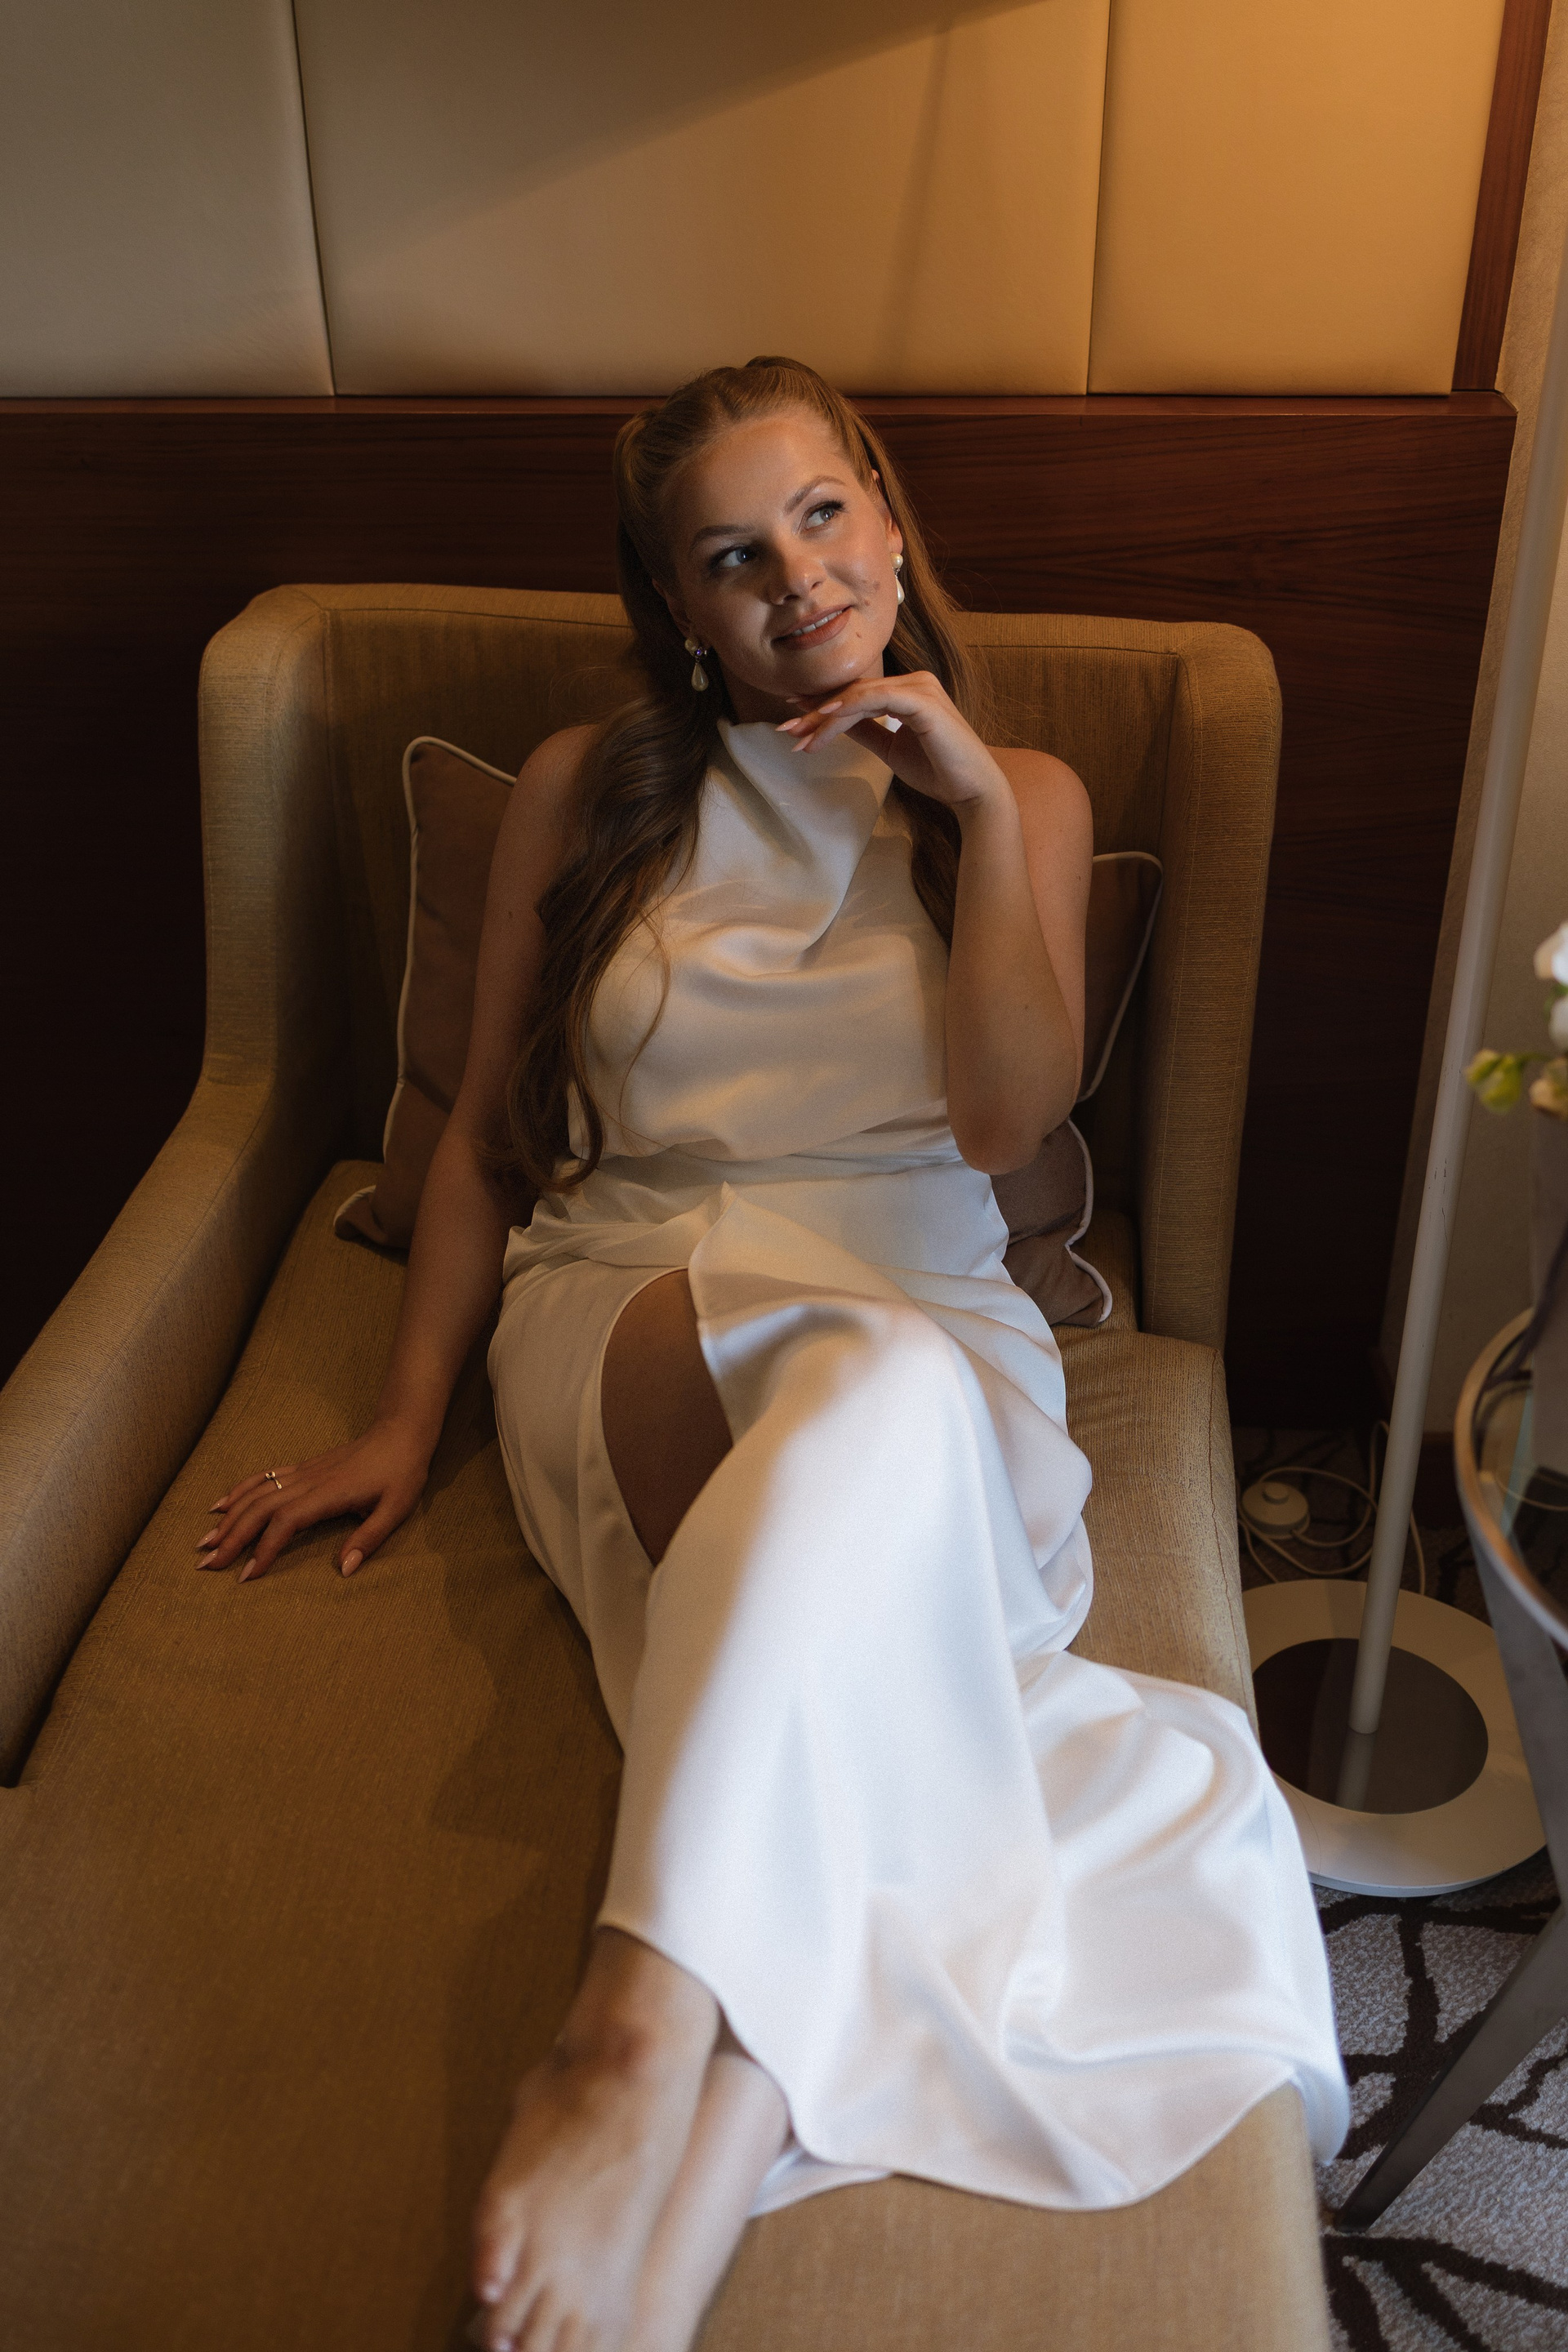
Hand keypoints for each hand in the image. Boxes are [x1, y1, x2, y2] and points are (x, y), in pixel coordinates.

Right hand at [196, 1420, 434, 1581]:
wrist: (400, 1432)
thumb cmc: (401, 1473)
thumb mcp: (395, 1509)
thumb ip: (368, 1539)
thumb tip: (345, 1570)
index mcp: (329, 1494)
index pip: (285, 1523)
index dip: (264, 1549)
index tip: (247, 1575)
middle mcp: (308, 1481)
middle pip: (260, 1509)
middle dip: (231, 1538)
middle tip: (207, 1565)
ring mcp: (302, 1472)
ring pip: (256, 1494)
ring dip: (228, 1518)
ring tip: (204, 1542)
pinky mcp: (302, 1467)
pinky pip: (263, 1477)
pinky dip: (239, 1491)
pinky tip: (219, 1505)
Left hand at [774, 671, 1007, 811]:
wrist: (972, 791)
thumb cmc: (938, 771)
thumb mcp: (891, 749)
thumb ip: (866, 731)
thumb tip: (833, 724)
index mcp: (909, 690)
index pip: (857, 693)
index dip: (823, 706)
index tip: (794, 718)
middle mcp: (915, 682)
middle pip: (854, 691)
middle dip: (817, 712)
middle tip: (786, 728)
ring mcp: (920, 688)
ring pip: (860, 695)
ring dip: (826, 716)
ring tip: (800, 734)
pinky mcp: (923, 701)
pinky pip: (877, 698)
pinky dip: (849, 707)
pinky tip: (826, 718)